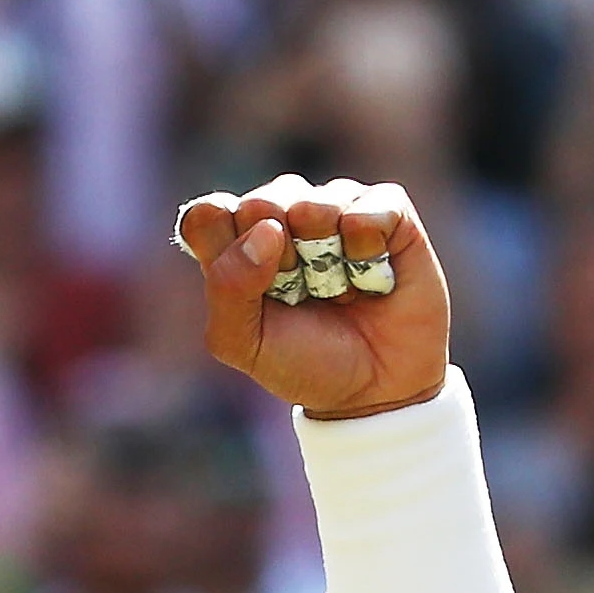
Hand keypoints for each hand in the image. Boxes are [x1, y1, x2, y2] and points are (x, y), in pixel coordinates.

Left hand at [174, 176, 451, 419]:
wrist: (379, 388)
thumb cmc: (305, 361)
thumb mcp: (245, 343)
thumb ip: (227, 288)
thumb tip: (268, 231)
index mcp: (235, 239)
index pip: (207, 214)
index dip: (227, 251)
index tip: (252, 292)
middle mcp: (281, 213)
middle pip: (258, 205)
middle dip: (279, 261)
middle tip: (301, 294)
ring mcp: (333, 204)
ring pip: (312, 204)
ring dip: (326, 260)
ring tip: (339, 287)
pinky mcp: (386, 208)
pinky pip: (366, 211)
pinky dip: (368, 253)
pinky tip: (372, 275)